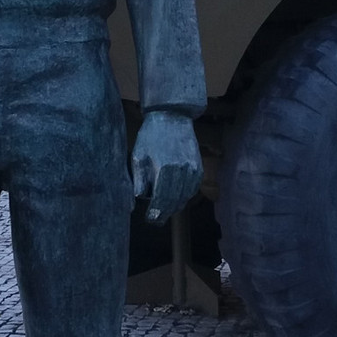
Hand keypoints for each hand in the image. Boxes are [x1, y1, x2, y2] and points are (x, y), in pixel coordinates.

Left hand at [130, 110, 201, 224]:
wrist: (172, 116)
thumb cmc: (151, 136)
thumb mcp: (138, 155)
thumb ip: (139, 179)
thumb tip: (139, 199)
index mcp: (165, 169)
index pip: (161, 199)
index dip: (156, 212)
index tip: (150, 218)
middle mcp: (181, 171)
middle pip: (174, 201)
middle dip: (165, 212)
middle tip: (156, 220)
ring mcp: (192, 169)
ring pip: (185, 196)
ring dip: (175, 206)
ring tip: (166, 211)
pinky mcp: (198, 167)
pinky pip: (193, 188)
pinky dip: (185, 196)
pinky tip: (178, 199)